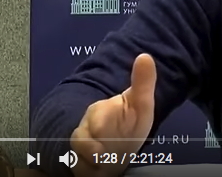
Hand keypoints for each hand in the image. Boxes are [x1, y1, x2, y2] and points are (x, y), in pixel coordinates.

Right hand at [70, 54, 156, 176]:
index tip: (104, 137)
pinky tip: (98, 172)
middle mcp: (86, 131)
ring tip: (101, 164)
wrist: (120, 150)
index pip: (94, 117)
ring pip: (77, 157)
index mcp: (99, 113)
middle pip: (80, 140)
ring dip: (88, 165)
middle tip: (102, 156)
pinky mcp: (81, 166)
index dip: (98, 126)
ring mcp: (82, 150)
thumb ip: (143, 82)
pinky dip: (87, 172)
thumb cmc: (129, 125)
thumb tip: (145, 56)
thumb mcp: (141, 104)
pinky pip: (78, 170)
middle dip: (91, 149)